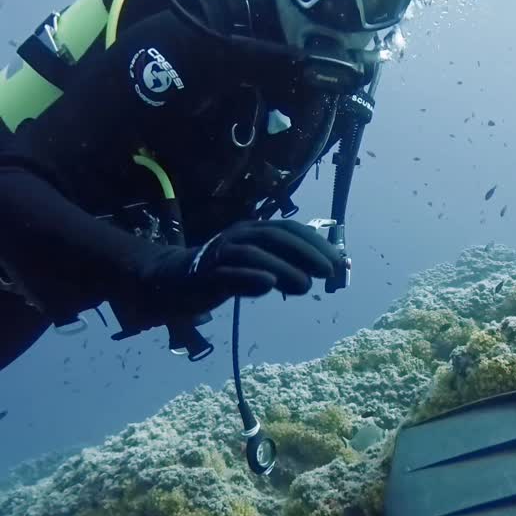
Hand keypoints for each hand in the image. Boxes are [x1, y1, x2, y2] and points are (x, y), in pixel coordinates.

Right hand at [189, 217, 341, 301]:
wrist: (177, 278)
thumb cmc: (225, 270)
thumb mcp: (259, 266)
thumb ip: (284, 268)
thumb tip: (316, 276)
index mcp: (254, 230)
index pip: (288, 229)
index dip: (314, 242)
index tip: (337, 261)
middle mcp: (239, 236)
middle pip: (274, 237)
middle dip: (305, 252)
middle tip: (328, 272)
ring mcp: (221, 253)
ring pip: (254, 254)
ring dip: (283, 268)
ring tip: (306, 286)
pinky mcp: (206, 274)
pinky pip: (228, 273)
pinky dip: (249, 277)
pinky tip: (268, 285)